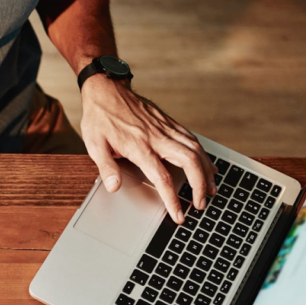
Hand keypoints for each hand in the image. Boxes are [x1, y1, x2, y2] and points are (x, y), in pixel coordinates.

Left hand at [79, 75, 216, 223]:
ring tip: (211, 189)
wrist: (106, 89)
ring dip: (206, 171)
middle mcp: (157, 137)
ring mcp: (166, 128)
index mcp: (140, 146)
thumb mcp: (94, 145)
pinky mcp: (169, 122)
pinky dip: (203, 153)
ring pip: (196, 149)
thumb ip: (106, 168)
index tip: (179, 214)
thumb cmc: (99, 118)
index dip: (173, 199)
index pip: (162, 178)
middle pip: (190, 162)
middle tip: (201, 203)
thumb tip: (113, 188)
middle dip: (200, 185)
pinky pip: (191, 138)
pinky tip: (206, 164)